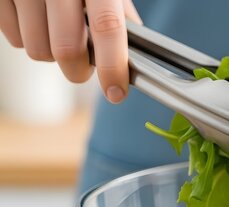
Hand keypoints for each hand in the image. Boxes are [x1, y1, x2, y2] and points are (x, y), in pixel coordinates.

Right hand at [0, 0, 141, 103]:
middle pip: (66, 50)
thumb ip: (117, 11)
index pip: (107, 28)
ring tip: (58, 31)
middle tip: (85, 64)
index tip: (116, 92)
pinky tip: (36, 19)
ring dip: (51, 53)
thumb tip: (134, 52)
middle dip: (78, 69)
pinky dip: (28, 38)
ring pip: (36, 50)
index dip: (113, 66)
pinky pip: (13, 38)